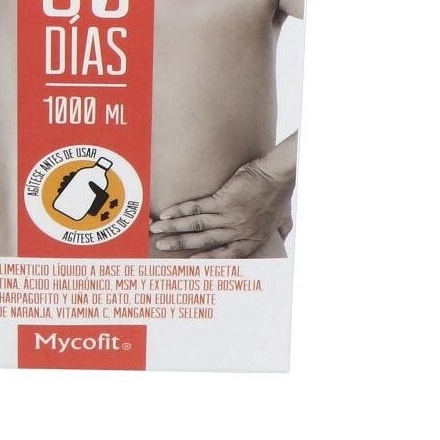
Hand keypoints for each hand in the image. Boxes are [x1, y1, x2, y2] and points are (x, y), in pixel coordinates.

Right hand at [149, 144, 295, 257]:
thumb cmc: (281, 194)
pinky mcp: (223, 201)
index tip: (189, 264)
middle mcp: (238, 232)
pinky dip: (180, 212)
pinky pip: (197, 209)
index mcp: (251, 240)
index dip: (206, 261)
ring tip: (157, 231)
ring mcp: (229, 217)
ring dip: (174, 229)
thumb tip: (282, 238)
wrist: (278, 174)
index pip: (225, 256)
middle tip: (161, 247)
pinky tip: (167, 214)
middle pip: (204, 242)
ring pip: (196, 227)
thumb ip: (280, 232)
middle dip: (180, 245)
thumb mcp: (283, 220)